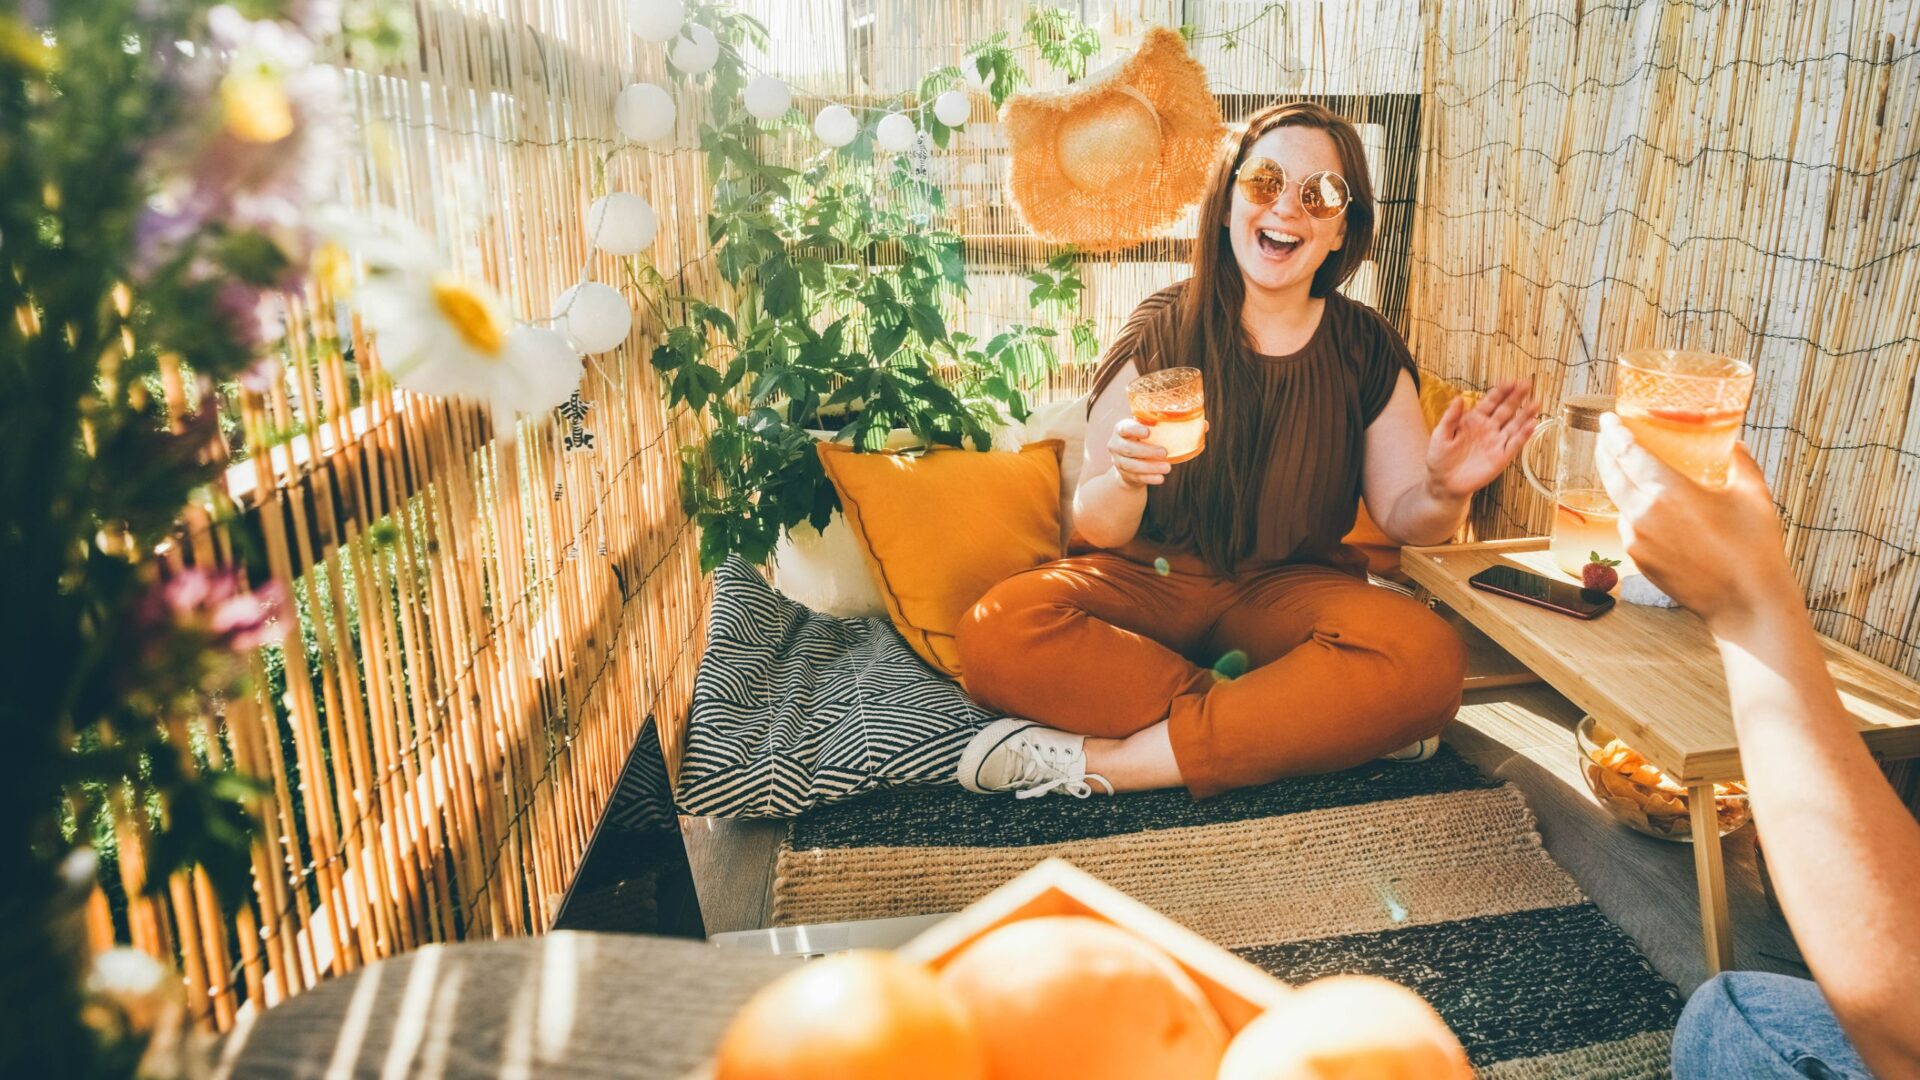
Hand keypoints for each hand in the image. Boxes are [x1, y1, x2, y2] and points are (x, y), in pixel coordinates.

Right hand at [1107, 416, 1169, 486]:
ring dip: (1150, 467)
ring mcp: (1118, 461)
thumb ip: (1152, 423)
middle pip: (1128, 449)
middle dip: (1147, 451)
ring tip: (1167, 467)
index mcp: (1120, 430)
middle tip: (1164, 452)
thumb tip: (1170, 417)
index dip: (1135, 430)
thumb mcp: (1144, 428)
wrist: (1130, 460)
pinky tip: (1160, 478)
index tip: (1148, 432)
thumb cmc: (1141, 438)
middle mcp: (1116, 445)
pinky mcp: (1125, 475)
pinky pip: (1136, 477)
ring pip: (1132, 465)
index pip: (1125, 428)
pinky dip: (1149, 478)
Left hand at [1426, 379, 1537, 497]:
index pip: (1490, 402)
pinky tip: (1532, 424)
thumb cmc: (1440, 458)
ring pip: (1514, 425)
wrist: (1444, 483)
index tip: (1510, 380)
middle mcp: (1488, 429)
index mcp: (1473, 420)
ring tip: (1536, 402)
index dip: (1500, 391)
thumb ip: (1450, 417)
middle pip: (1505, 410)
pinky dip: (1523, 435)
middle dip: (1516, 397)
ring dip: (1525, 414)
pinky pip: (1515, 444)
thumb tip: (1458, 398)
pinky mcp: (1501, 458)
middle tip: (1527, 383)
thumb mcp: (1440, 435)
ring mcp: (1496, 442)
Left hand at [1595, 413, 1800, 627]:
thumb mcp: (1753, 494)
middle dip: (1606, 452)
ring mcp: (1637, 540)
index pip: (1629, 453)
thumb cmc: (1754, 549)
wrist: (1746, 604)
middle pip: (1613, 474)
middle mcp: (1643, 514)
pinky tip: (1648, 509)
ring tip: (1630, 471)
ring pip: (1620, 503)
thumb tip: (1735, 444)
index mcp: (1667, 491)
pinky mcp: (1639, 561)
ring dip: (1620, 484)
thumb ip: (1739, 462)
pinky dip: (1633, 512)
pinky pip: (1629, 527)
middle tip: (1607, 437)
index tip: (1607, 419)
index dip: (1615, 433)